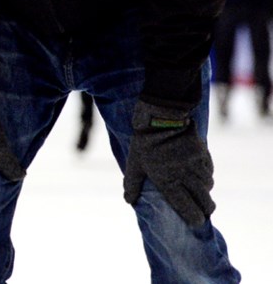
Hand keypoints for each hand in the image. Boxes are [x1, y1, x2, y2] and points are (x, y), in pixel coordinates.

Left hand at [123, 99, 214, 226]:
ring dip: (206, 191)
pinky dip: (206, 175)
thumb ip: (132, 183)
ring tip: (201, 194)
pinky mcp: (203, 153)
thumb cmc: (144, 142)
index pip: (186, 207)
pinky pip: (209, 170)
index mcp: (167, 181)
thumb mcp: (134, 163)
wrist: (160, 117)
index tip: (197, 222)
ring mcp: (196, 164)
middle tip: (204, 211)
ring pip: (208, 185)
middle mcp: (185, 176)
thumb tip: (129, 201)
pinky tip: (201, 175)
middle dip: (206, 209)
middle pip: (204, 200)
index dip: (194, 217)